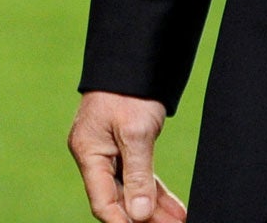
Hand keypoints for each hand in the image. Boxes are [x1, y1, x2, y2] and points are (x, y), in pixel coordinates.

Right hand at [68, 92, 187, 222]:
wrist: (134, 60)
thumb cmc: (129, 91)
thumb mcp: (136, 133)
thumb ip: (138, 176)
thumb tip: (138, 215)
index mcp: (88, 151)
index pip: (103, 201)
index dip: (124, 222)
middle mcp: (94, 155)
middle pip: (117, 198)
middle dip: (144, 217)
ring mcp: (108, 151)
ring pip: (130, 190)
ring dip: (153, 207)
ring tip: (179, 221)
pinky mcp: (123, 147)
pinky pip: (138, 176)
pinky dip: (154, 192)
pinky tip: (173, 208)